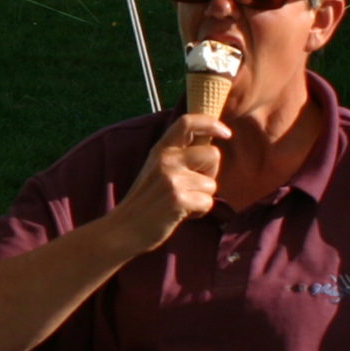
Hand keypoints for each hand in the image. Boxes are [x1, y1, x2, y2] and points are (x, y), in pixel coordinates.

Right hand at [107, 113, 227, 251]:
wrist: (123, 228)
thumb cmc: (145, 200)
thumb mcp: (156, 169)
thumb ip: (178, 155)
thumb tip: (209, 147)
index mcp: (161, 149)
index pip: (188, 122)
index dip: (211, 123)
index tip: (226, 132)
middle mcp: (166, 159)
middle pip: (213, 154)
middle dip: (211, 173)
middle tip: (192, 186)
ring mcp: (172, 179)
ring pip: (212, 184)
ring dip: (202, 197)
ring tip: (181, 202)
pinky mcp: (178, 199)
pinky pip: (208, 202)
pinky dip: (199, 212)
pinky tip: (181, 213)